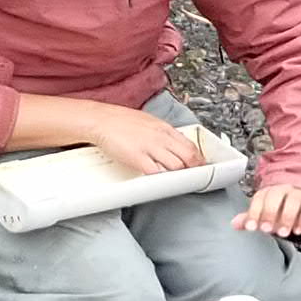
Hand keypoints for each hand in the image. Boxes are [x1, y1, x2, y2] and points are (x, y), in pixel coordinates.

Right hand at [82, 103, 204, 176]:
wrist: (101, 120)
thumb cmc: (121, 121)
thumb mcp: (149, 122)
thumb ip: (164, 134)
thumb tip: (176, 145)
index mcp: (164, 128)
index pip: (190, 145)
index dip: (198, 159)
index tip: (199, 167)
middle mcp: (160, 137)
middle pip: (188, 156)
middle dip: (194, 169)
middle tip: (193, 176)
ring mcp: (150, 147)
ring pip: (176, 165)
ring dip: (179, 174)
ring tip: (177, 180)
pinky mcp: (137, 158)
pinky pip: (156, 172)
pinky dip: (162, 178)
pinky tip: (161, 180)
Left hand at [235, 183, 300, 238]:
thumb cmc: (280, 208)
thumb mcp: (264, 213)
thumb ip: (250, 218)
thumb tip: (234, 224)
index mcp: (268, 192)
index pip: (259, 199)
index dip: (254, 213)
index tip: (251, 228)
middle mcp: (284, 190)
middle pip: (275, 196)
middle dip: (269, 214)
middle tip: (266, 230)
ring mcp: (300, 195)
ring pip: (293, 202)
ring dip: (287, 218)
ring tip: (283, 234)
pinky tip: (298, 230)